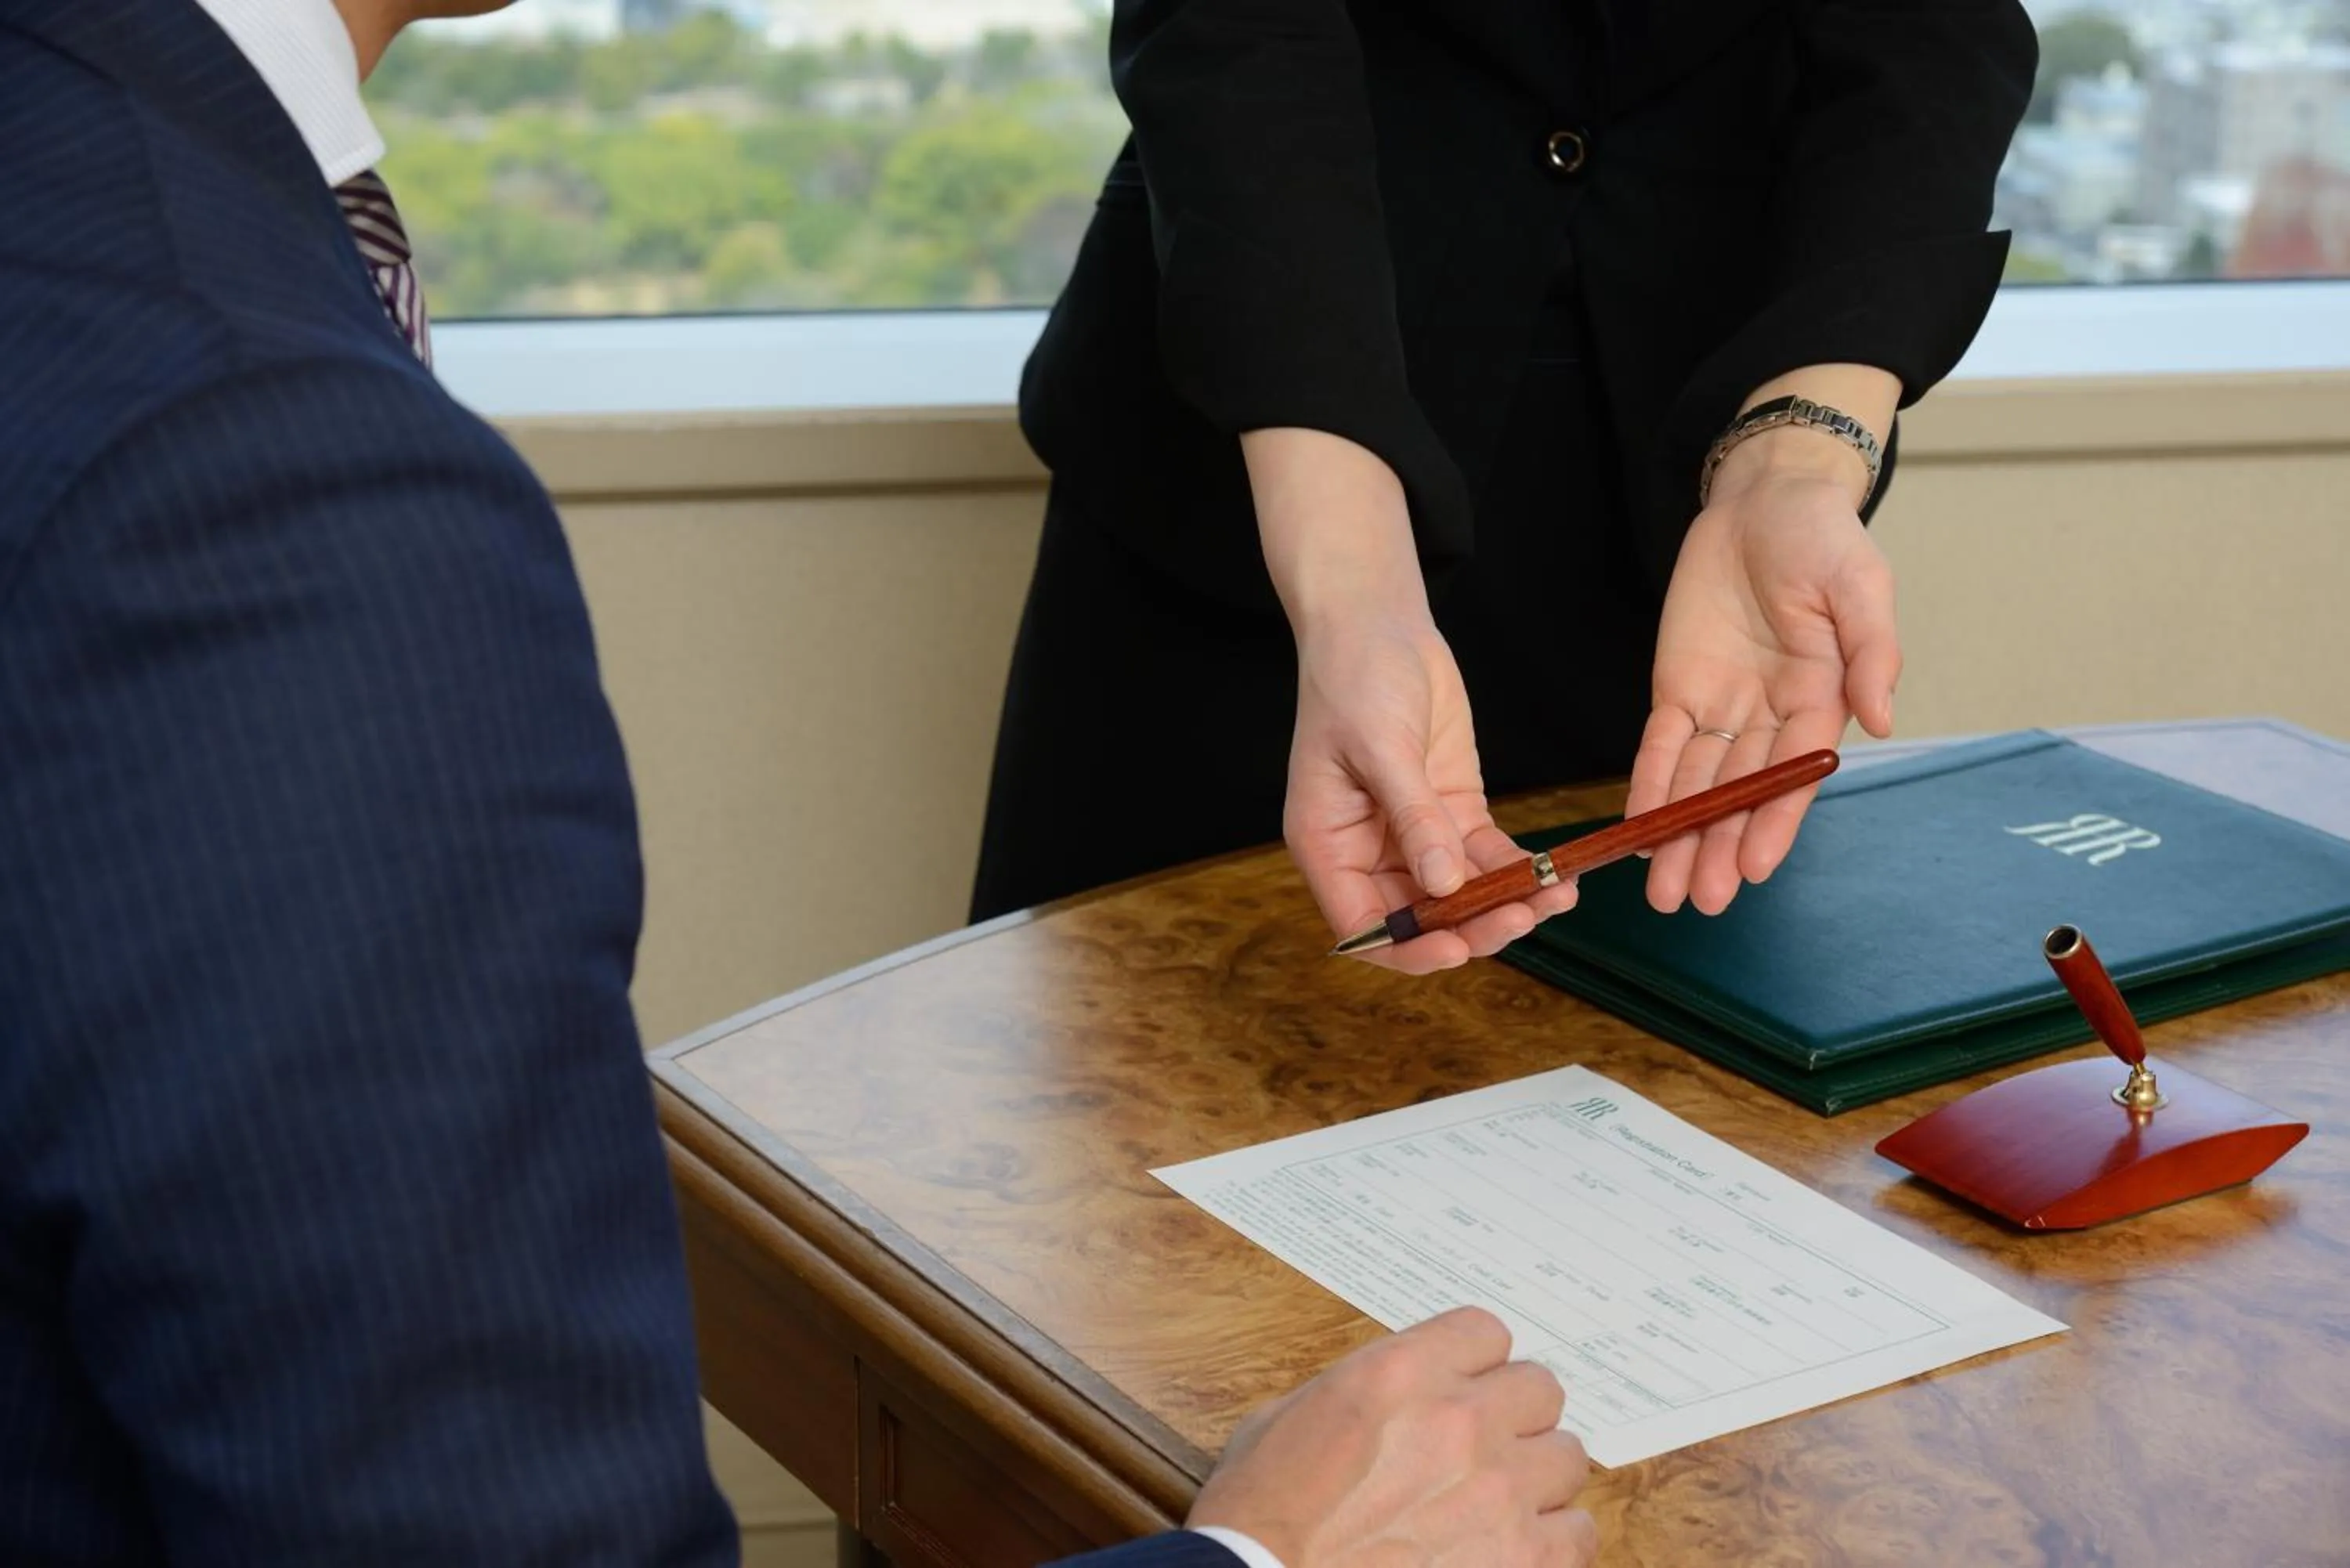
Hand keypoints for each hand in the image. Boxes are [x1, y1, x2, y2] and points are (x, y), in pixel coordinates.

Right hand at [1188, 1307, 1598, 1567]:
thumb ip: (1357, 1389)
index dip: (1474, 1361)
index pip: (1486, 1331)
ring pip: (1567, 1455)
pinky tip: (1518, 1545)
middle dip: (1513, 1413)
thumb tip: (1391, 1395)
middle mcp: (1461, 1421)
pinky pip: (1578, 1530)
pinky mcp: (1524, 1559)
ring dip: (1536, 1474)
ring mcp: (1500, 1492)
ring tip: (1501, 1499)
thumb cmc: (1262, 1516)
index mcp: (1401, 1373)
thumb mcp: (1287, 1417)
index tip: (1465, 1384)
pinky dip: (1554, 1538)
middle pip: (1539, 1388)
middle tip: (1484, 1443)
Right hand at [1286, 611, 1577, 973]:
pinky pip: (1487, 856)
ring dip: (1505, 902)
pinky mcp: (1451, 812)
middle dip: (1472, 926)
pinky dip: (1518, 869)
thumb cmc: (1354, 678)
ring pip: (1461, 894)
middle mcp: (1368, 852)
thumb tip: (1445, 883)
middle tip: (1523, 915)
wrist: (1378, 626)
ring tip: (1555, 897)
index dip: (1410, 948)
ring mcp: (1413, 835)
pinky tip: (1554, 875)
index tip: (1458, 948)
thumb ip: (1413, 817)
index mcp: (1328, 846)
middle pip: (1421, 919)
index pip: (1364, 926)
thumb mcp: (1381, 748)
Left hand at [1631, 425, 1899, 916]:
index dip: (1773, 821)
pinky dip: (1648, 786)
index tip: (1755, 868)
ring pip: (1698, 783)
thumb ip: (1871, 653)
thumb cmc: (1824, 539)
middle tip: (1698, 900)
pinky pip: (1660, 745)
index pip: (1794, 774)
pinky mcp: (1679, 687)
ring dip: (1680, 835)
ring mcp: (1723, 704)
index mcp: (1821, 699)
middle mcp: (1771, 715)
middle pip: (1741, 792)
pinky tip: (1635, 830)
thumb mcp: (1862, 587)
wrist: (1767, 499)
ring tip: (1663, 890)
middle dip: (1719, 846)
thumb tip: (1882, 722)